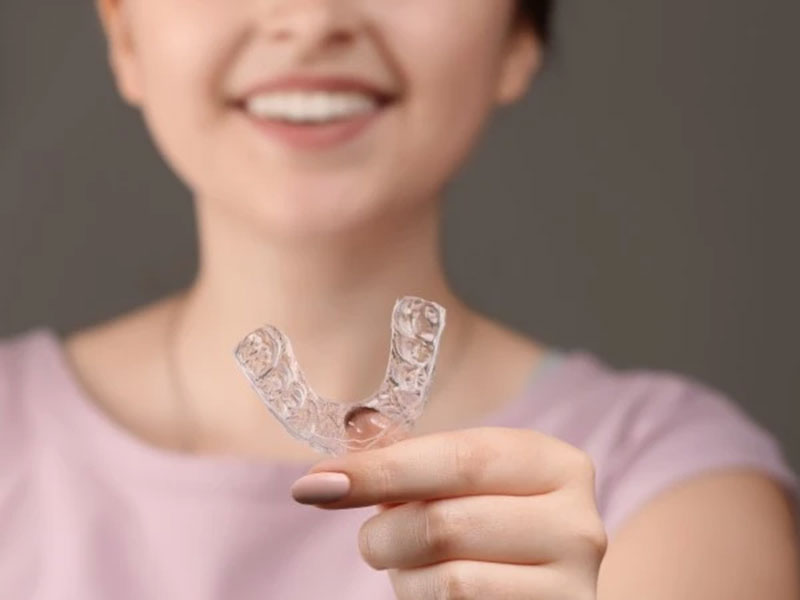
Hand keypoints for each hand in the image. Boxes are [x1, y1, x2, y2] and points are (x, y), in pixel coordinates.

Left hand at [290, 426, 606, 598]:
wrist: (537, 589)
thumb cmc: (492, 527)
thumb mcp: (462, 481)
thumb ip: (411, 453)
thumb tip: (358, 423)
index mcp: (556, 463)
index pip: (458, 457)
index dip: (381, 470)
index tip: (317, 482)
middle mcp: (577, 522)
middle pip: (445, 522)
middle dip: (384, 532)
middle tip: (370, 538)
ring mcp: (572, 584)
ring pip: (448, 578)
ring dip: (405, 575)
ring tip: (414, 566)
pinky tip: (436, 591)